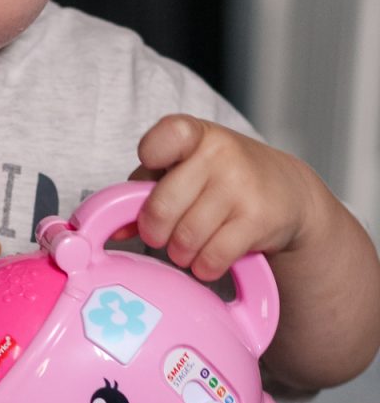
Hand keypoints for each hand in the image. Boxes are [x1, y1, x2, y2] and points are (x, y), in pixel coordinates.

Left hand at [131, 114, 320, 280]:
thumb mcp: (185, 168)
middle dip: (156, 232)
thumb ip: (145, 190)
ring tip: (191, 244)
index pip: (165, 136)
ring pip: (185, 240)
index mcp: (195, 135)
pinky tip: (210, 257)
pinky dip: (204, 267)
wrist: (287, 192)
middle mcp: (220, 154)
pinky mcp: (258, 220)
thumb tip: (115, 230)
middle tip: (165, 234)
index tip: (154, 168)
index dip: (150, 155)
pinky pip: (211, 259)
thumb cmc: (220, 177)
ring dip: (181, 253)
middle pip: (160, 209)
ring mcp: (242, 186)